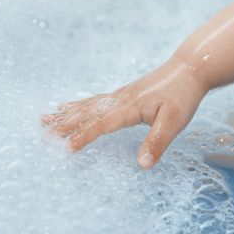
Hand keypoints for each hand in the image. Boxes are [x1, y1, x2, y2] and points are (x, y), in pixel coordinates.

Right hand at [41, 57, 208, 168]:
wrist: (189, 68)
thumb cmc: (183, 95)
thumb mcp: (175, 122)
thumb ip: (157, 143)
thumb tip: (142, 165)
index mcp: (130, 107)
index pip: (102, 124)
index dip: (84, 136)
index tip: (66, 148)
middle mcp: (119, 99)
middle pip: (86, 113)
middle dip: (64, 125)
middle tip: (43, 135)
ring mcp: (118, 95)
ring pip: (86, 105)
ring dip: (64, 114)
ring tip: (43, 120)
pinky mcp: (121, 94)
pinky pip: (92, 100)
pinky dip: (76, 105)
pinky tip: (66, 106)